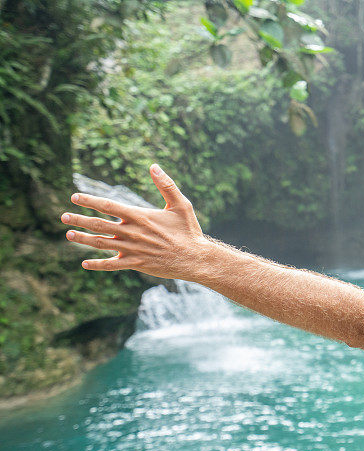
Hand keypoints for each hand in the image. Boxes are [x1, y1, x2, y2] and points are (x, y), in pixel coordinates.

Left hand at [61, 164, 208, 279]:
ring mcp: (132, 249)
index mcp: (140, 216)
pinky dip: (97, 264)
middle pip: (99, 224)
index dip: (90, 201)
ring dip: (83, 239)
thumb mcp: (181, 205)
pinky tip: (85, 263)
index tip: (75, 197)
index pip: (108, 206)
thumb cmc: (189, 231)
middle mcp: (132, 232)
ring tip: (69, 234)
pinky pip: (112, 265)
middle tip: (63, 216)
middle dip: (79, 219)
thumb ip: (166, 185)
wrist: (194, 258)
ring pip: (101, 243)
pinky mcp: (135, 263)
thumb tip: (154, 166)